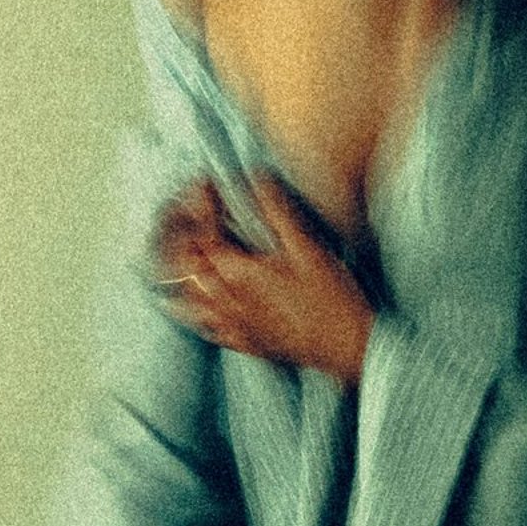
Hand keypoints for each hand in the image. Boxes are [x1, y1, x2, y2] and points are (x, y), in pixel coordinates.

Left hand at [153, 174, 375, 383]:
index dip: (200, 205)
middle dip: (180, 233)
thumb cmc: (331, 298)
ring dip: (180, 270)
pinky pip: (203, 326)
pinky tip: (199, 297)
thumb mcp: (307, 246)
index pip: (203, 233)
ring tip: (186, 250)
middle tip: (189, 212)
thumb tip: (257, 179)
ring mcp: (231, 325)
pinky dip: (193, 306)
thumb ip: (276, 210)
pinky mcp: (241, 342)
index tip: (205, 187)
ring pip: (186, 299)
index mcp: (240, 274)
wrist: (346, 346)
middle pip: (183, 266)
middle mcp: (227, 301)